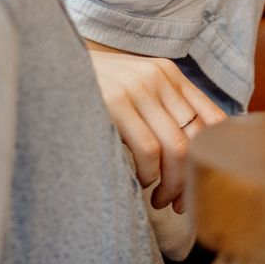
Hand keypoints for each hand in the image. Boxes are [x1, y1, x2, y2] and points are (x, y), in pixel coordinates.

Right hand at [84, 43, 228, 213]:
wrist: (49, 59)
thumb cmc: (91, 85)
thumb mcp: (132, 87)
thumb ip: (160, 108)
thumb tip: (188, 155)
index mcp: (169, 74)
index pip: (213, 118)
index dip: (216, 157)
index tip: (205, 184)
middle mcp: (159, 78)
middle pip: (197, 139)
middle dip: (192, 180)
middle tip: (179, 204)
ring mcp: (138, 88)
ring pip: (176, 148)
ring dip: (172, 184)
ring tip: (158, 199)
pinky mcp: (115, 102)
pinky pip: (148, 149)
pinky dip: (148, 173)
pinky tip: (139, 181)